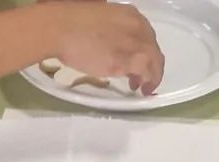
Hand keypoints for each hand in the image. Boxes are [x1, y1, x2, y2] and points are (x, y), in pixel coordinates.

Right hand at [48, 1, 162, 91]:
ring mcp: (136, 42)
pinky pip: (148, 72)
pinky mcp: (130, 60)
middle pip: (152, 48)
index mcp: (130, 14)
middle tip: (140, 78)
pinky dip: (149, 81)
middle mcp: (138, 26)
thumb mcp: (101, 22)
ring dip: (152, 75)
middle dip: (149, 64)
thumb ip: (112, 32)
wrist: (63, 28)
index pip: (145, 35)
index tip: (138, 61)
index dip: (144, 50)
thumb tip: (112, 45)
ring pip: (155, 61)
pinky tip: (143, 90)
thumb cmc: (72, 23)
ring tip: (141, 87)